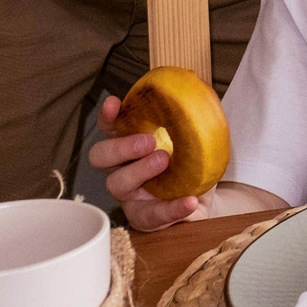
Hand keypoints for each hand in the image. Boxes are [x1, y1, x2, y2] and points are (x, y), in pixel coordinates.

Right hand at [86, 94, 205, 231]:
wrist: (205, 199)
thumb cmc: (191, 165)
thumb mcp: (193, 138)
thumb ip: (190, 117)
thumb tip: (199, 88)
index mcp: (129, 146)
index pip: (110, 129)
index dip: (108, 117)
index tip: (114, 103)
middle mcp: (122, 169)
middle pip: (101, 157)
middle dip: (121, 146)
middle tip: (149, 141)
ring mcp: (130, 196)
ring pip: (117, 184)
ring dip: (139, 170)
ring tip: (165, 161)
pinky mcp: (145, 218)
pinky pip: (152, 215)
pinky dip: (172, 208)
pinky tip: (188, 201)